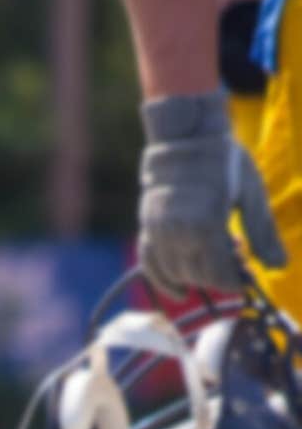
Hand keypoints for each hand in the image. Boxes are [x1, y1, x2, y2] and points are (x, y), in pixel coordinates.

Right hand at [138, 89, 285, 297]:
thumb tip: (280, 266)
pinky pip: (151, 264)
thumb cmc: (224, 161)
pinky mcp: (148, 228)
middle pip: (200, 276)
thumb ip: (264, 233)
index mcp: (207, 223)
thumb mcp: (252, 193)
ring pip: (178, 274)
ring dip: (198, 276)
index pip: (219, 274)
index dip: (235, 282)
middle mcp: (179, 232)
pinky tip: (181, 293)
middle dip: (219, 277)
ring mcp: (159, 231)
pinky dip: (164, 281)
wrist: (186, 135)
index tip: (247, 279)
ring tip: (216, 261)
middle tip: (236, 263)